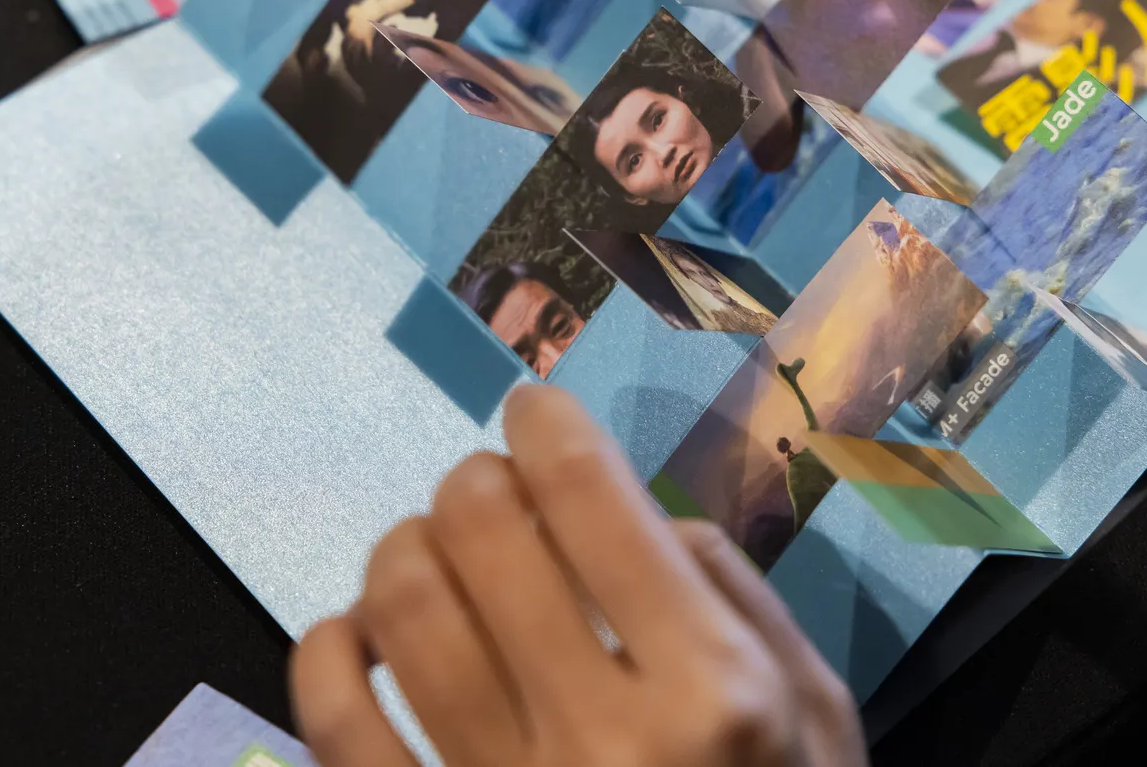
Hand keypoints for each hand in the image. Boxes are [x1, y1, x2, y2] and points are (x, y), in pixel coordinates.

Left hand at [290, 386, 866, 766]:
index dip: (547, 424)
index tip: (533, 412)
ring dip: (402, 548)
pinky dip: (326, 653)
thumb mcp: (820, 721)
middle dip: (476, 480)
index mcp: (709, 688)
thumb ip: (739, 600)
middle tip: (490, 491)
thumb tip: (638, 516)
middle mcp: (600, 735)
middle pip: (481, 528)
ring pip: (400, 606)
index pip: (592, 495)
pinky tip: (354, 636)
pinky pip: (336, 727)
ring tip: (428, 555)